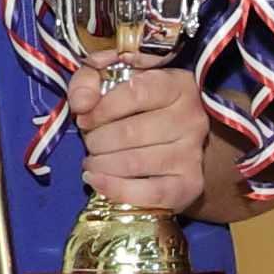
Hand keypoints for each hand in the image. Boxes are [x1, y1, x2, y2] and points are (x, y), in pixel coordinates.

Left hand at [73, 59, 216, 221]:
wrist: (172, 141)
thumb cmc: (137, 107)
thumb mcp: (111, 80)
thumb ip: (89, 81)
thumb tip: (81, 104)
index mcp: (178, 85)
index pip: (136, 92)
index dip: (102, 108)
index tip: (84, 118)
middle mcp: (191, 118)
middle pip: (132, 132)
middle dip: (98, 141)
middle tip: (90, 143)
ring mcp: (192, 153)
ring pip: (135, 162)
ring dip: (102, 164)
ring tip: (92, 162)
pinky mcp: (189, 184)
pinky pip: (150, 192)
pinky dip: (116, 189)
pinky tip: (96, 180)